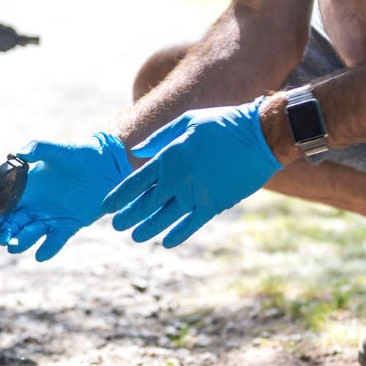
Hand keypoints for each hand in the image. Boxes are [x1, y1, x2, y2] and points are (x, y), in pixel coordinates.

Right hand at [0, 132, 131, 260]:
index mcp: (27, 188)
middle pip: (14, 223)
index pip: (6, 204)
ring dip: (22, 241)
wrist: (108, 165)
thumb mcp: (58, 150)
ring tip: (15, 246)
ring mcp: (51, 218)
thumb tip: (18, 153)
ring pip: (30, 234)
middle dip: (5, 232)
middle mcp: (35, 206)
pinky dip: (48, 249)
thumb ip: (38, 149)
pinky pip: (55, 240)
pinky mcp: (68, 226)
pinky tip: (41, 255)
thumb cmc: (80, 154)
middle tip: (1, 239)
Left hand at [102, 98, 281, 247]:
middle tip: (116, 226)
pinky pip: (191, 225)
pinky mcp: (214, 204)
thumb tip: (136, 151)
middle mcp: (178, 179)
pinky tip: (167, 242)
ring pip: (164, 218)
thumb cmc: (222, 124)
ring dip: (148, 229)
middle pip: (145, 204)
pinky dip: (178, 234)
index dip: (119, 197)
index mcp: (168, 157)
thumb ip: (159, 139)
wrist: (259, 136)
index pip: (135, 182)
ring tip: (135, 236)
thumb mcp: (187, 123)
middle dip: (128, 216)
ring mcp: (195, 194)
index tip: (106, 207)